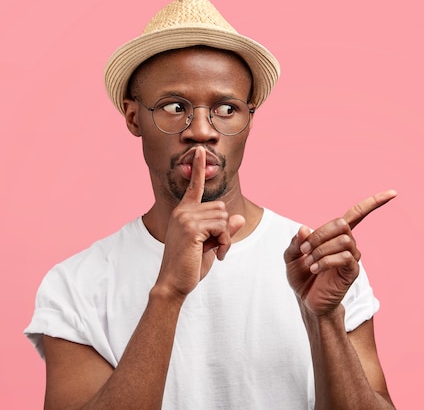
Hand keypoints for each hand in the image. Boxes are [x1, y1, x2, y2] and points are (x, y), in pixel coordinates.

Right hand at [155, 147, 244, 299]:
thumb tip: (238, 218)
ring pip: (224, 218)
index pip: (194, 186)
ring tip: (214, 251)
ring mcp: (185, 218)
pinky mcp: (191, 227)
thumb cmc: (190, 265)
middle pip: (221, 207)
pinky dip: (225, 242)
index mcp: (183, 212)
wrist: (174, 283)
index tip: (201, 151)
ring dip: (225, 238)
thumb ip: (223, 230)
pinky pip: (222, 228)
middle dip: (224, 229)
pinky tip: (216, 254)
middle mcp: (183, 211)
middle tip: (216, 247)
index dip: (199, 168)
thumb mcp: (211, 244)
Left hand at [284, 190, 396, 316]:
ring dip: (321, 249)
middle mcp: (348, 243)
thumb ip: (296, 242)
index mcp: (335, 235)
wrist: (308, 302)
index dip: (374, 202)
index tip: (393, 193)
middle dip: (321, 234)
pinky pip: (345, 257)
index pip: (358, 213)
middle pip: (342, 224)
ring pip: (344, 240)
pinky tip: (316, 269)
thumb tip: (304, 228)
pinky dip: (326, 260)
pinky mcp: (352, 272)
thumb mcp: (291, 257)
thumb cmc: (302, 278)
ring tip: (310, 263)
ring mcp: (352, 257)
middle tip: (306, 249)